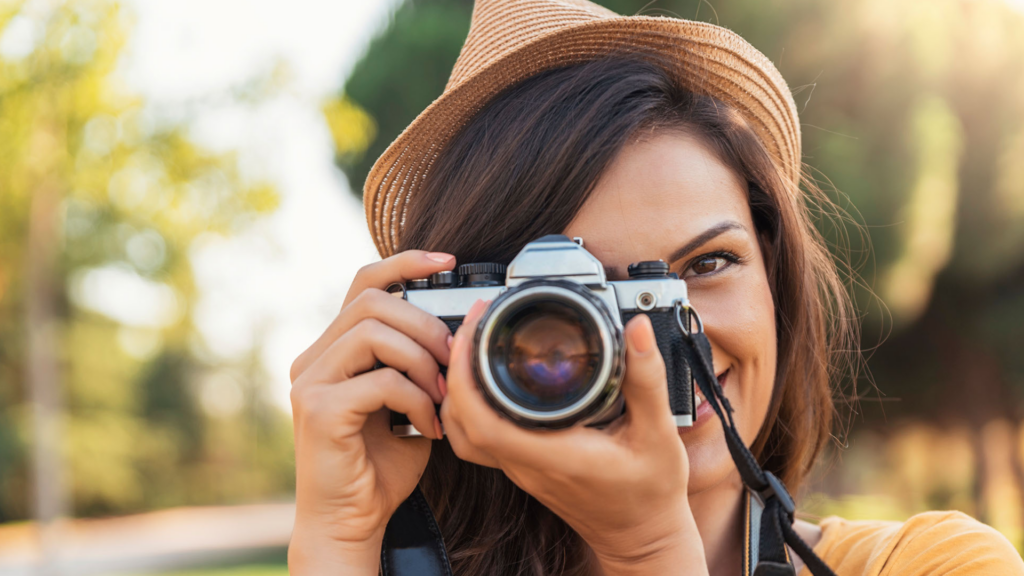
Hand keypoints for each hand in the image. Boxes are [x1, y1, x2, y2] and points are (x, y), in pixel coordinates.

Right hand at [287, 251, 455, 574]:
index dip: (405, 263)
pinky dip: (417, 399)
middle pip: (373, 301)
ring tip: (441, 397)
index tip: (447, 262)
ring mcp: (310, 381)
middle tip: (452, 362)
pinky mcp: (318, 408)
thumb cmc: (382, 465)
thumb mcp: (408, 401)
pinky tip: (429, 426)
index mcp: (333, 350)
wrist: (352, 521)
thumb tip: (456, 328)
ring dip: (423, 362)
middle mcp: (313, 358)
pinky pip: (382, 380)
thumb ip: (417, 363)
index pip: (364, 283)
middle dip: (426, 325)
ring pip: (375, 332)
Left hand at [441, 300, 708, 574]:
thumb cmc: (650, 494)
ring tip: (473, 347)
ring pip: (463, 432)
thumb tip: (638, 330)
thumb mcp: (658, 434)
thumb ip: (647, 380)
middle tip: (475, 325)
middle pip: (462, 420)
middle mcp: (526, 464)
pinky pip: (479, 437)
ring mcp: (520, 468)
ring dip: (458, 388)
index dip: (465, 375)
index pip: (483, 420)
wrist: (643, 537)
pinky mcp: (523, 467)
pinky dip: (470, 407)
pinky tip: (484, 383)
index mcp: (552, 455)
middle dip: (457, 367)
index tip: (472, 332)